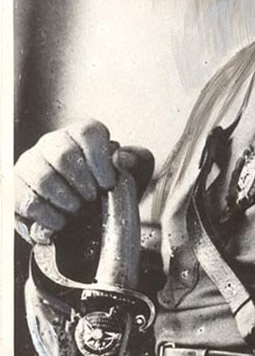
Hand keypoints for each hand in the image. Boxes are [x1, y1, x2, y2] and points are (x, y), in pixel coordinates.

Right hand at [14, 120, 153, 242]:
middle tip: (92, 198)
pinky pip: (25, 199)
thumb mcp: (135, 172)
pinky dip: (45, 215)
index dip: (99, 159)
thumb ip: (136, 160)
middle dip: (81, 181)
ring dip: (63, 198)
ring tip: (76, 210)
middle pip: (63, 154)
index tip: (108, 183)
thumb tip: (120, 158)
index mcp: (84, 133)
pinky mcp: (17, 187)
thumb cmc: (113, 187)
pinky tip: (60, 223)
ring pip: (42, 176)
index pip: (88, 133)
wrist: (91, 216)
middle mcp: (54, 142)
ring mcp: (32, 163)